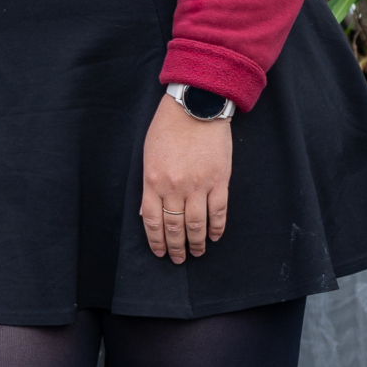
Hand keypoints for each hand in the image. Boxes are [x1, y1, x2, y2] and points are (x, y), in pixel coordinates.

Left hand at [140, 95, 230, 261]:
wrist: (196, 107)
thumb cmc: (168, 128)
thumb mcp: (149, 155)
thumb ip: (149, 186)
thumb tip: (147, 214)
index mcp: (153, 181)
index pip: (153, 222)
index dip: (156, 241)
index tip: (160, 253)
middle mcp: (174, 188)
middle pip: (174, 227)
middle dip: (176, 248)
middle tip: (178, 259)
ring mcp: (198, 185)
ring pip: (196, 224)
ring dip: (197, 243)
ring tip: (197, 253)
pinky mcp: (220, 181)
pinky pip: (219, 211)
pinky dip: (217, 228)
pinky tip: (215, 236)